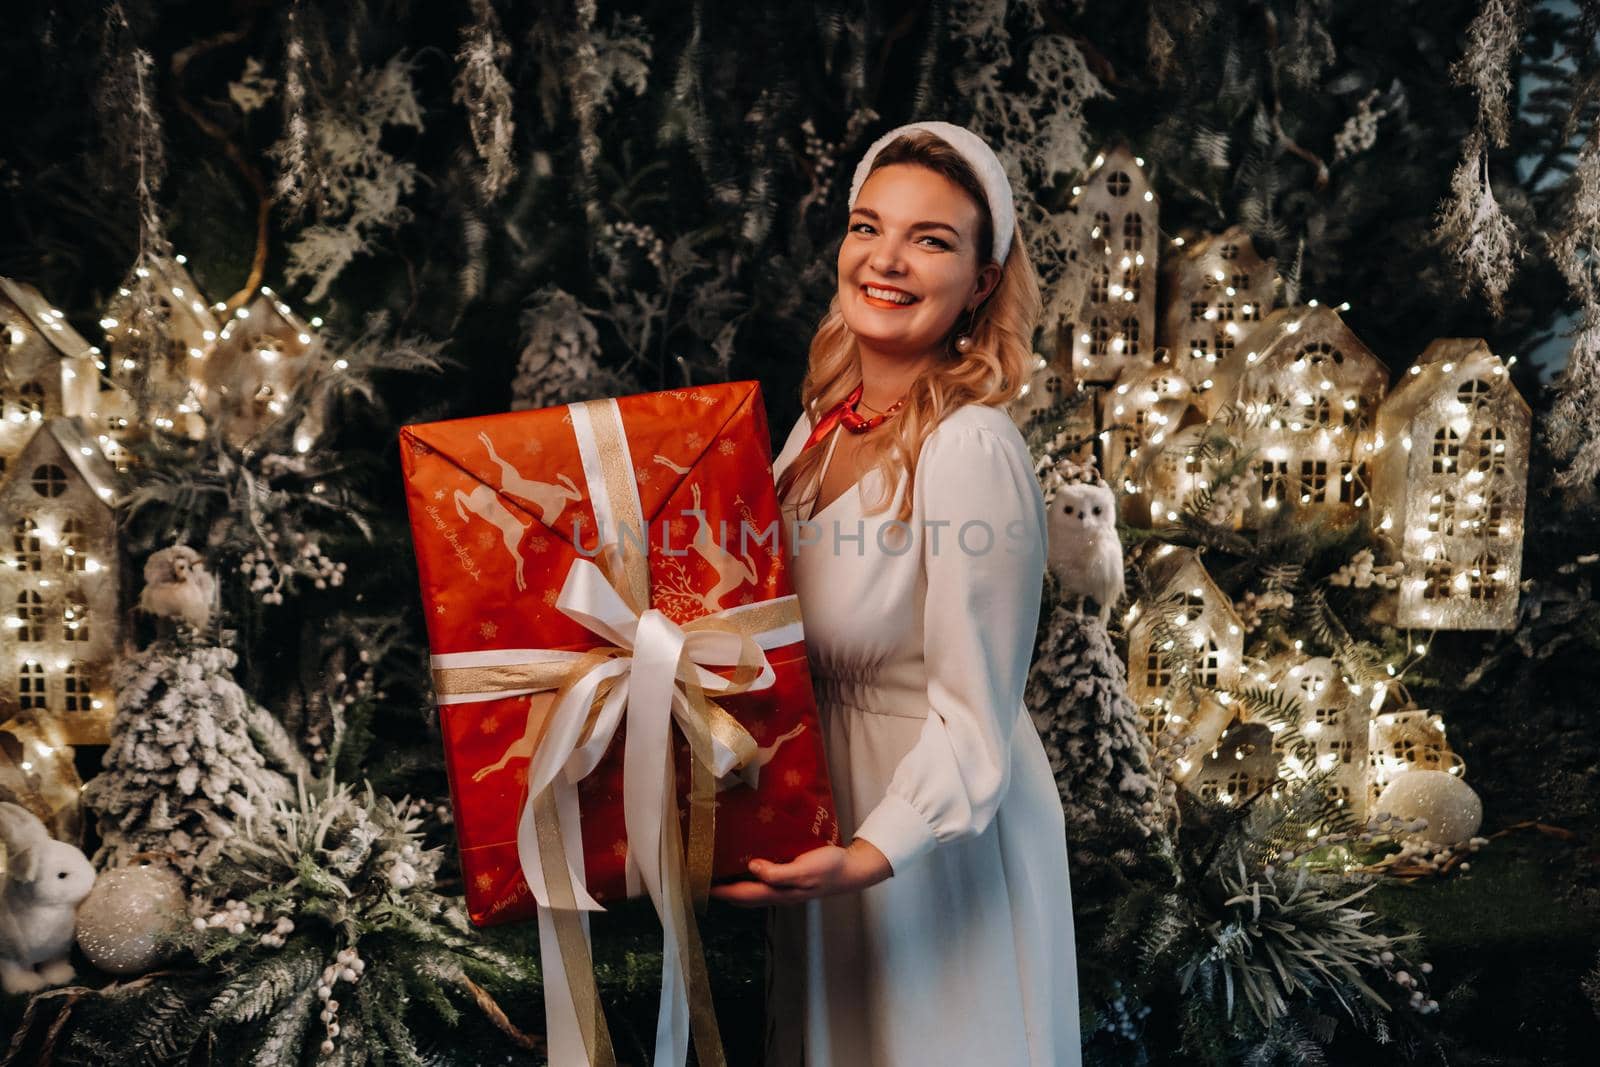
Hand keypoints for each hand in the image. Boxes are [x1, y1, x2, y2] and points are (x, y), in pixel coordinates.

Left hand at [709, 840, 892, 906]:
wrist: (852, 870)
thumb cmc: (829, 868)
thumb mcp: (804, 869)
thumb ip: (778, 873)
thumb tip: (752, 868)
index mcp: (779, 892)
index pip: (743, 894)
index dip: (722, 891)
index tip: (701, 885)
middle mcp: (779, 893)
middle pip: (744, 897)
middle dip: (724, 891)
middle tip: (704, 880)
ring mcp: (785, 889)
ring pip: (753, 892)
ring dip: (735, 886)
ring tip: (720, 874)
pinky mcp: (791, 881)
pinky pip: (764, 882)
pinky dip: (750, 878)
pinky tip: (748, 867)